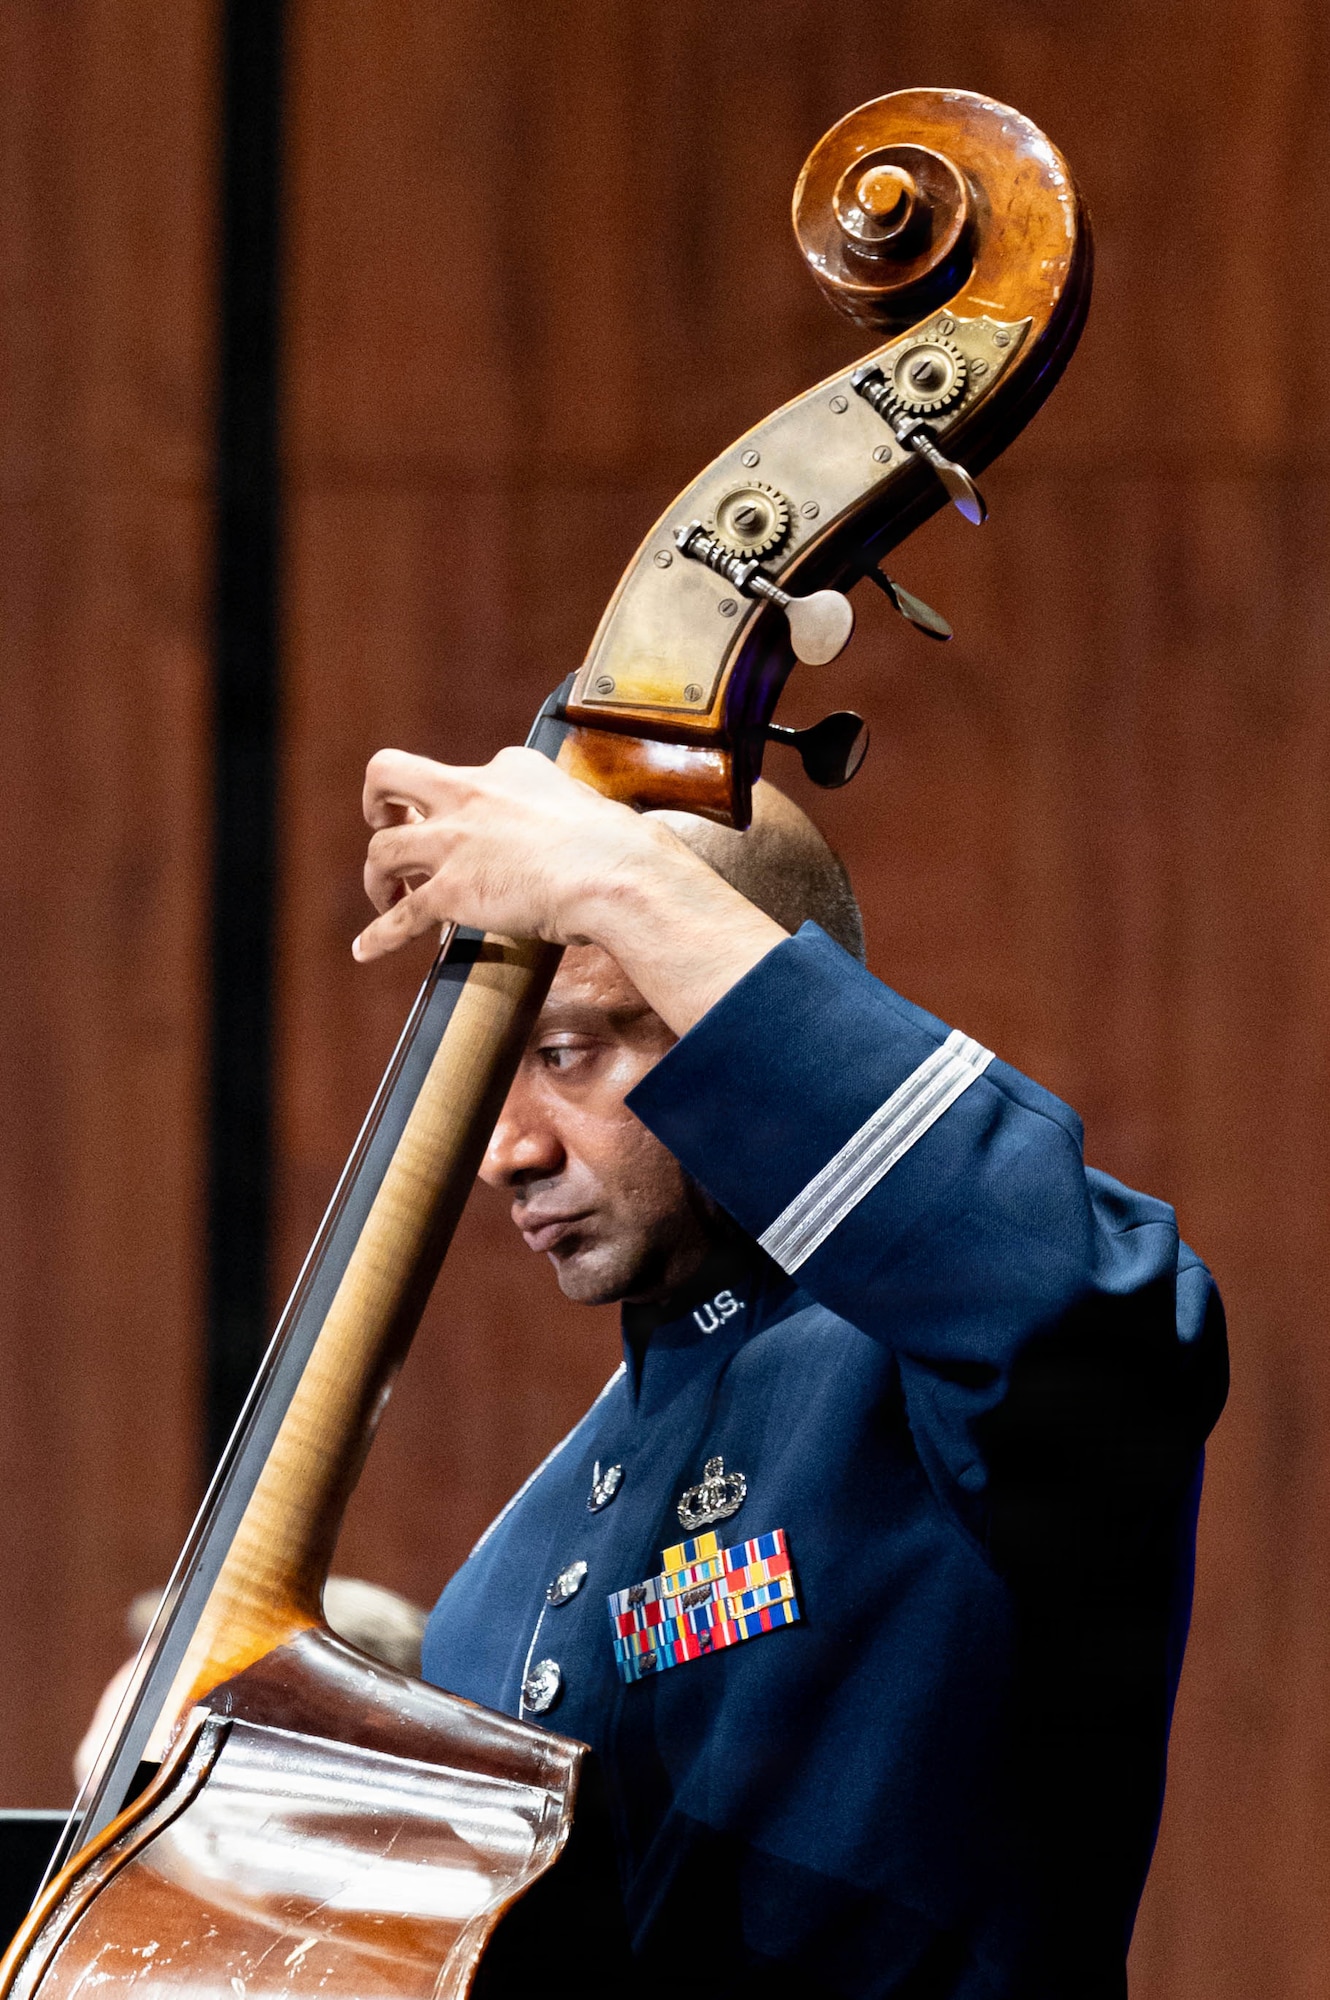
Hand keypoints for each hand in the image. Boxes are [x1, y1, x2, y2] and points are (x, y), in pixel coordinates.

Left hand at [353, 746, 784, 1034]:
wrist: (617, 875)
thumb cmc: (621, 850)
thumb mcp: (593, 810)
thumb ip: (578, 817)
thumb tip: (612, 837)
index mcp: (510, 770)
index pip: (468, 773)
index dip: (461, 800)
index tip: (466, 823)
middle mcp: (471, 794)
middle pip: (389, 773)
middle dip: (378, 800)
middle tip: (386, 824)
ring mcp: (455, 841)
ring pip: (383, 849)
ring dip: (377, 877)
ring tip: (386, 898)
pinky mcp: (451, 889)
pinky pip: (400, 915)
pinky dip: (377, 935)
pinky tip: (364, 951)